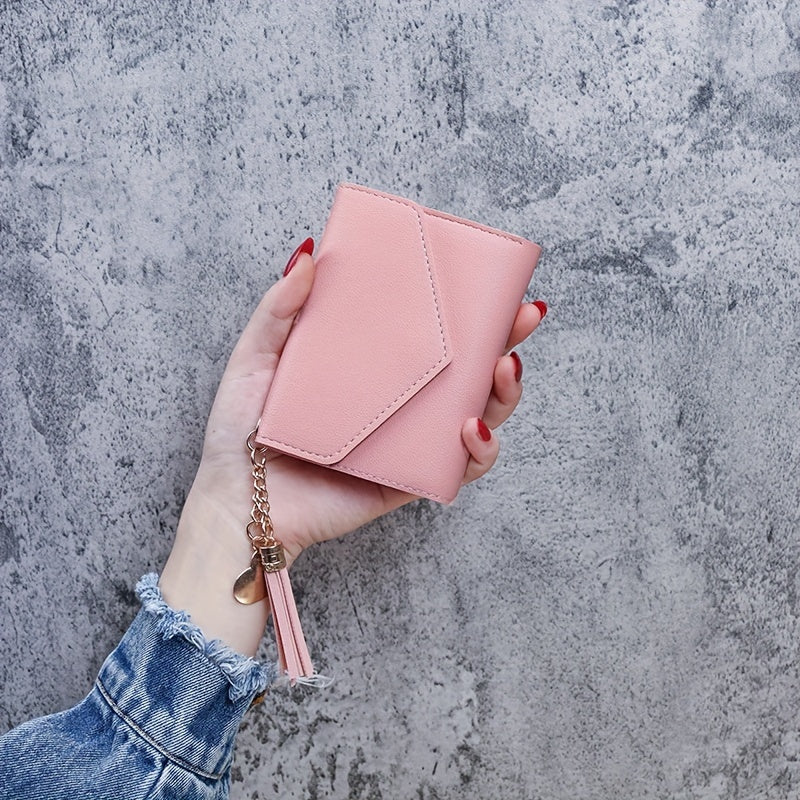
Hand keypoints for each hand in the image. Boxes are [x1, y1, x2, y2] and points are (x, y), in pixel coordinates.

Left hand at [160, 246, 546, 653]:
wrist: (236, 504)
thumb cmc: (239, 432)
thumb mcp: (255, 357)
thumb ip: (279, 309)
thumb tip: (311, 254)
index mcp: (371, 366)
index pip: (431, 332)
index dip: (469, 309)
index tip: (494, 283)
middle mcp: (398, 401)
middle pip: (467, 370)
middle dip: (506, 341)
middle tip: (521, 317)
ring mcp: (407, 441)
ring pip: (478, 415)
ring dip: (504, 393)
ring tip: (502, 369)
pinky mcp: (409, 479)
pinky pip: (459, 467)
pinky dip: (478, 450)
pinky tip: (469, 429)